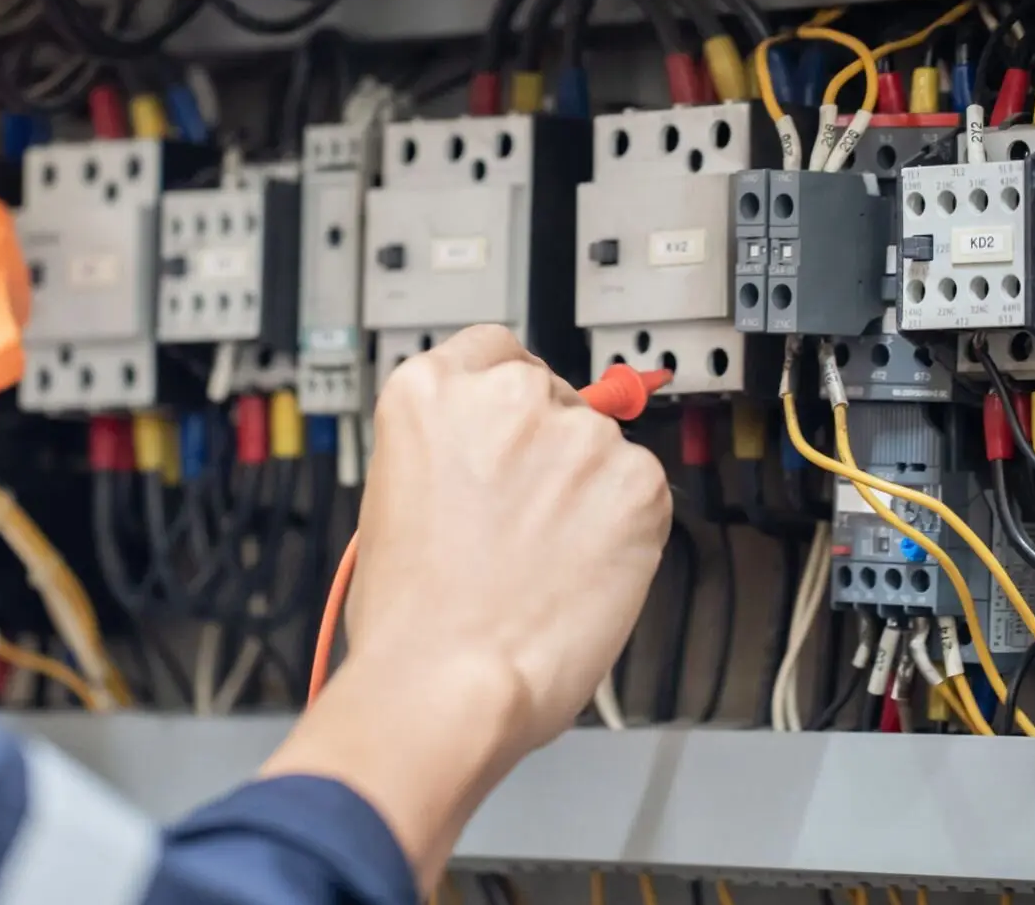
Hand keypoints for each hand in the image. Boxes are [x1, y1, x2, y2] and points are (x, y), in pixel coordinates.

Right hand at [261, 324, 670, 889]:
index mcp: (427, 390)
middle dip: (547, 451)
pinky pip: (642, 494)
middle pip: (550, 397)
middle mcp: (504, 396)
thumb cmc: (408, 619)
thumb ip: (446, 454)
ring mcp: (576, 435)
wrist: (445, 683)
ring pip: (599, 450)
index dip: (506, 396)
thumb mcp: (392, 500)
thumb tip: (491, 460)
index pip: (491, 351)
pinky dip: (625, 532)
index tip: (513, 426)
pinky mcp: (637, 482)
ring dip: (586, 495)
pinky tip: (581, 574)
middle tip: (526, 521)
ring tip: (544, 564)